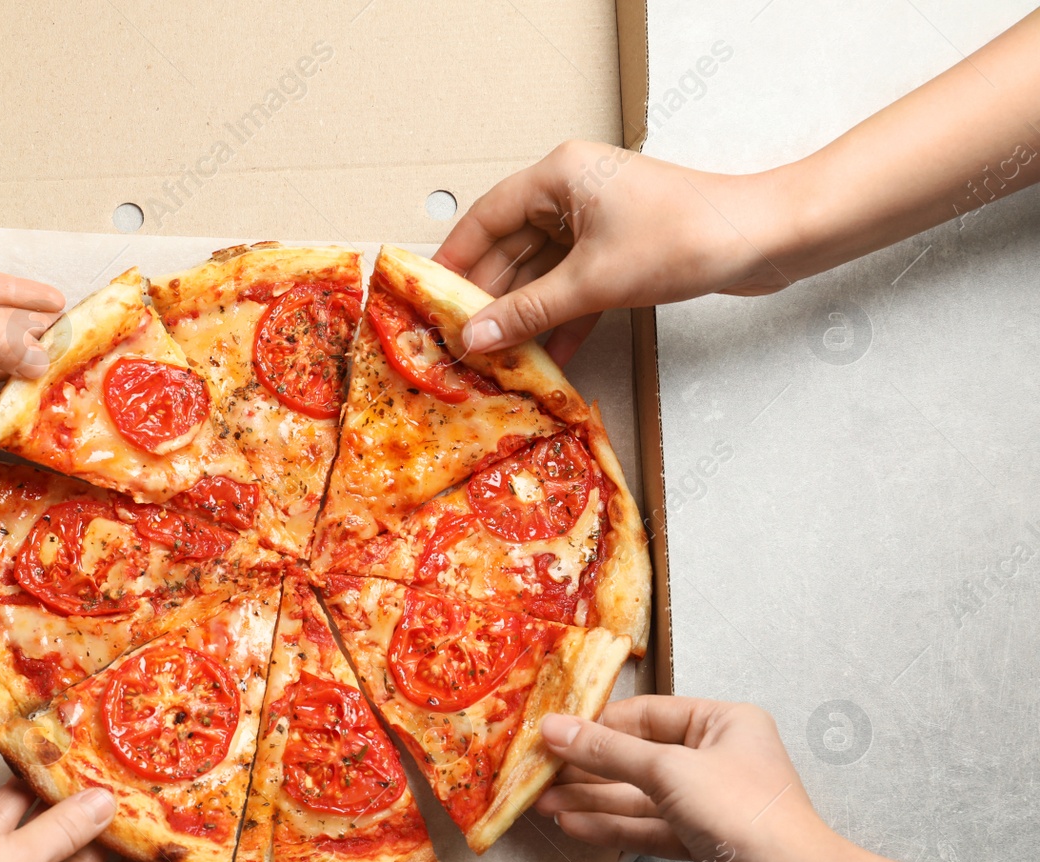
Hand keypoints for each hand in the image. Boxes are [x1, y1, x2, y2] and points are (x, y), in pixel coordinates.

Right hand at [433, 141, 799, 363]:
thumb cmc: (686, 236)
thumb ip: (528, 311)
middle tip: (458, 338)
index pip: (485, 217)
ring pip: (542, 271)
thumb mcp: (594, 282)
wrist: (764, 240)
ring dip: (524, 314)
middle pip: (510, 248)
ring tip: (496, 355)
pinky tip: (547, 355)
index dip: (453, 260)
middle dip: (488, 296)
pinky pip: (574, 285)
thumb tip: (476, 335)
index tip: (428, 297)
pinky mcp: (620, 249)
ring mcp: (597, 221)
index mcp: (559, 176)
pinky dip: (561, 318)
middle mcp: (573, 192)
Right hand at [534, 696, 841, 861]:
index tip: (553, 733)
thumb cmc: (750, 818)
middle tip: (542, 773)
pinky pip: (650, 826)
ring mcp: (710, 801)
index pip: (645, 713)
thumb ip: (608, 752)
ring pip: (639, 795)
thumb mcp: (669, 772)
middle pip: (638, 756)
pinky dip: (614, 827)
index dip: (596, 724)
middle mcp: (717, 757)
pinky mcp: (704, 839)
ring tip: (546, 804)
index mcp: (722, 723)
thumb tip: (557, 729)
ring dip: (593, 801)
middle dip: (588, 768)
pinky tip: (578, 826)